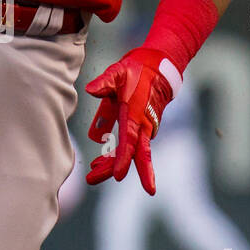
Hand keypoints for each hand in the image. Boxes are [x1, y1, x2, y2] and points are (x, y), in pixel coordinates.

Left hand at [85, 47, 177, 195]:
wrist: (159, 69)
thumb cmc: (136, 71)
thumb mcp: (118, 72)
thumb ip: (105, 82)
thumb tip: (90, 90)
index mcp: (135, 114)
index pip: (130, 141)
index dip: (123, 159)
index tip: (118, 176)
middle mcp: (142, 125)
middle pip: (134, 155)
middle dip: (116, 169)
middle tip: (95, 180)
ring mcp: (143, 128)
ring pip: (130, 153)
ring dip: (111, 164)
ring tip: (92, 174)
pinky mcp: (140, 129)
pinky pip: (129, 147)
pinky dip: (114, 155)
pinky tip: (98, 162)